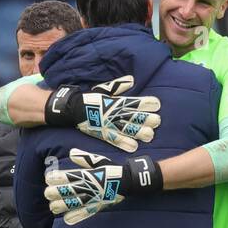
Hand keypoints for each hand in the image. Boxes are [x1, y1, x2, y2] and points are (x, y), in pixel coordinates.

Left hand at [44, 148, 126, 224]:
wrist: (129, 181)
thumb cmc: (113, 169)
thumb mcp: (99, 161)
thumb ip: (85, 158)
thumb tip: (72, 153)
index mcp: (88, 175)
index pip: (69, 177)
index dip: (57, 178)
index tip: (49, 178)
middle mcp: (89, 187)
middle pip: (68, 191)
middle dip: (56, 192)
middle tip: (47, 193)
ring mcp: (93, 197)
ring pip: (74, 203)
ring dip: (62, 205)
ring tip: (52, 207)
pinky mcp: (99, 205)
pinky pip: (86, 212)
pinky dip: (77, 216)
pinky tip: (67, 219)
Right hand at [45, 75, 160, 152]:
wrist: (70, 109)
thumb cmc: (88, 99)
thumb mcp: (104, 90)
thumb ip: (118, 86)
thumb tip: (131, 80)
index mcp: (114, 101)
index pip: (132, 102)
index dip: (144, 103)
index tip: (157, 104)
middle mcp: (112, 113)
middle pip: (131, 116)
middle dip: (145, 118)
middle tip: (158, 121)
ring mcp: (107, 124)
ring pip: (125, 128)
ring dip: (138, 131)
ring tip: (150, 135)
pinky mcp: (101, 134)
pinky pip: (113, 139)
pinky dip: (123, 143)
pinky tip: (133, 147)